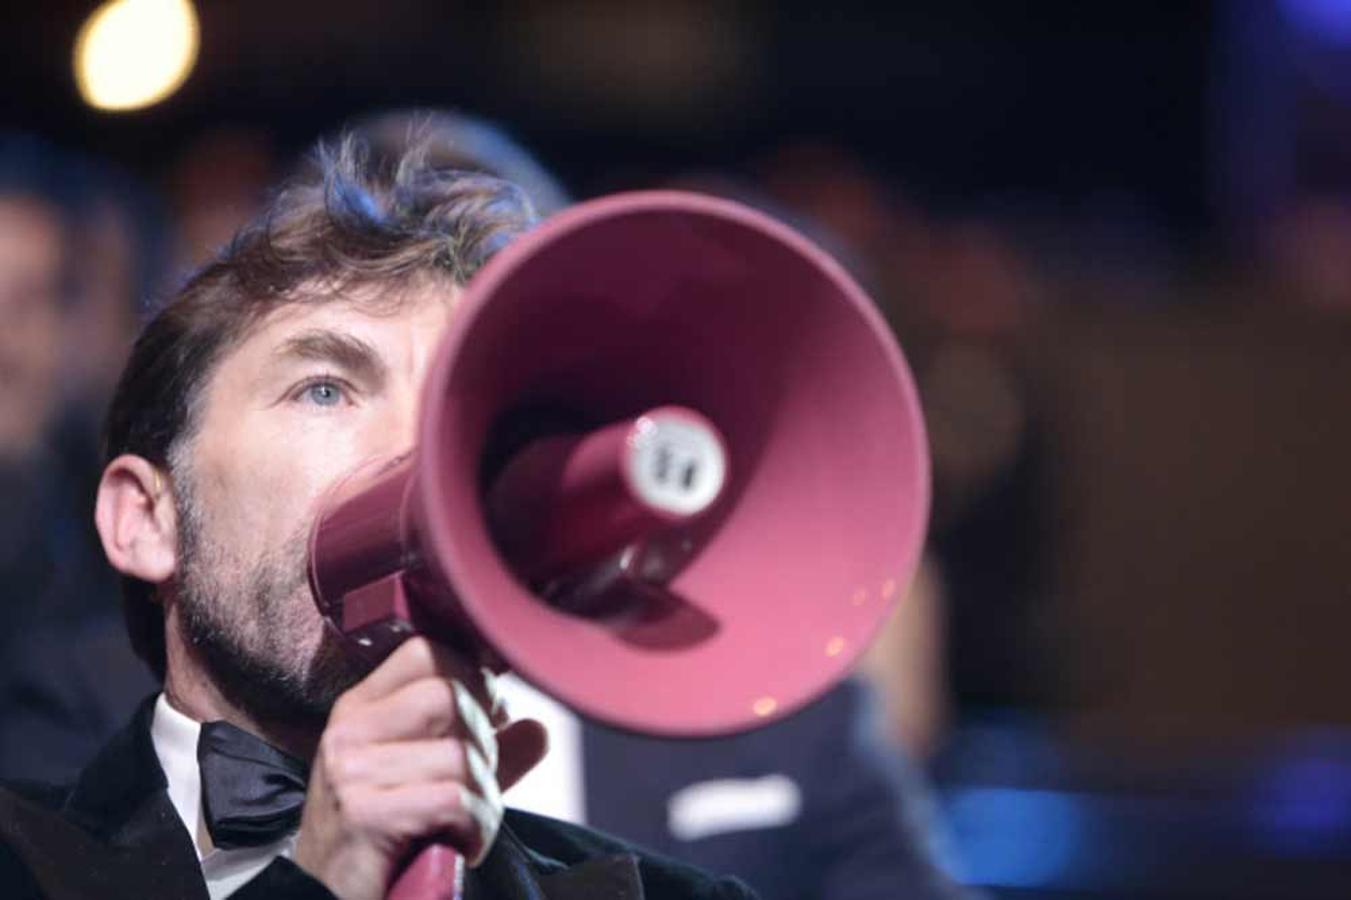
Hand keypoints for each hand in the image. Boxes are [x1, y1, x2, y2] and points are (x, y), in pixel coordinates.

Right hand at [292, 637, 547, 899]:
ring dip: (484, 797)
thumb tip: (538, 728)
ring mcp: (351, 771)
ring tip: (463, 823)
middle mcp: (349, 730)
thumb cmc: (385, 841)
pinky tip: (458, 844)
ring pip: (460, 753)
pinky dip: (475, 826)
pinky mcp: (364, 814)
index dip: (473, 678)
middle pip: (450, 694)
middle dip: (484, 742)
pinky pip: (454, 799)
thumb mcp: (435, 782)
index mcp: (360, 708)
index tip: (488, 719)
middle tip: (474, 784)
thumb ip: (488, 752)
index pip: (426, 651)